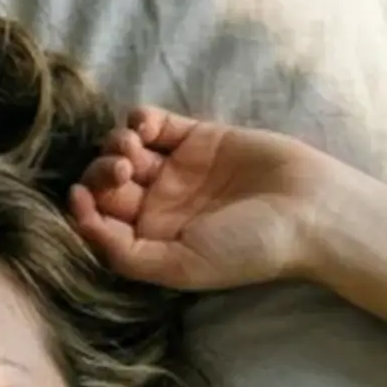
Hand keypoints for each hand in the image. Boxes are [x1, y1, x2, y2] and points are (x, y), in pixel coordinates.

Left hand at [64, 106, 374, 293]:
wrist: (307, 210)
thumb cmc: (249, 248)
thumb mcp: (181, 267)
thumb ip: (126, 255)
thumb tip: (81, 221)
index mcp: (153, 242)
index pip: (100, 224)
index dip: (82, 209)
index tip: (78, 196)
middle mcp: (160, 207)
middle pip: (107, 186)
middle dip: (101, 174)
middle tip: (122, 172)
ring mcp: (176, 170)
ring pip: (123, 151)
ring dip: (116, 146)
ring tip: (134, 151)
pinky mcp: (195, 137)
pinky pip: (152, 123)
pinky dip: (138, 119)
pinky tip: (144, 126)